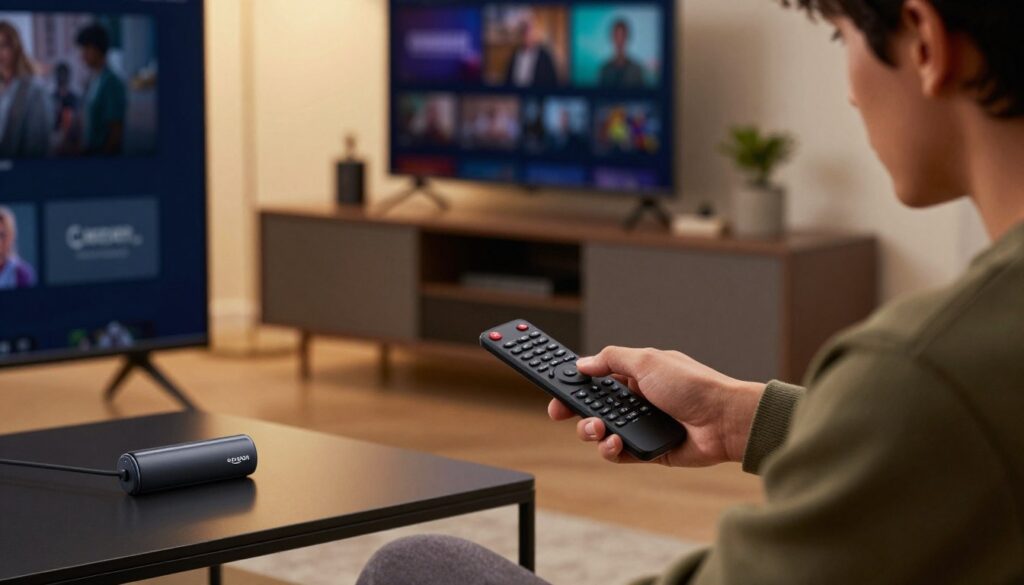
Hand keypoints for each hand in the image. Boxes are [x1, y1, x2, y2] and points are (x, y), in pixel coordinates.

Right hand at [547, 347, 764, 466]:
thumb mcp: (647, 360)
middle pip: (592, 406)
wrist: (724, 421)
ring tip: (598, 429)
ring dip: (591, 431)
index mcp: (635, 374)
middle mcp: (636, 399)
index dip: (573, 381)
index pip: (595, 377)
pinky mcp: (647, 451)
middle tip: (560, 412)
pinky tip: (616, 443)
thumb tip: (582, 362)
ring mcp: (641, 425)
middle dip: (574, 409)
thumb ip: (611, 359)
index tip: (551, 385)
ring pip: (601, 431)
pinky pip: (618, 453)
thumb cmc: (693, 385)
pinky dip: (611, 449)